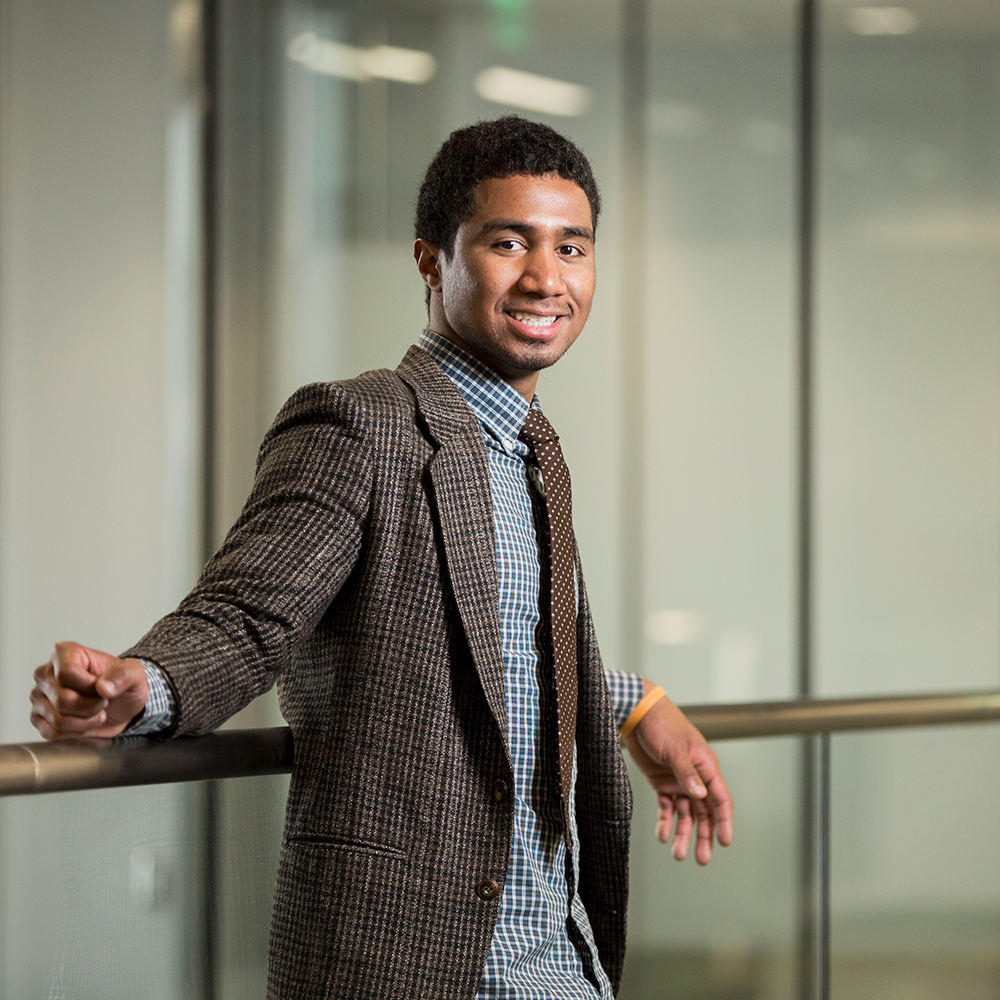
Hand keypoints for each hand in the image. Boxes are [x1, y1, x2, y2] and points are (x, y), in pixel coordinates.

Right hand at [30, 641, 148, 739]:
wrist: (121, 704)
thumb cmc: (122, 684)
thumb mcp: (134, 674)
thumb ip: (124, 675)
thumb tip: (103, 687)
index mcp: (64, 653)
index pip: (67, 674)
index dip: (90, 687)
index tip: (103, 687)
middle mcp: (46, 673)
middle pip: (63, 700)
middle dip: (92, 707)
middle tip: (103, 702)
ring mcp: (39, 697)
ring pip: (58, 720)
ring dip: (86, 722)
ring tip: (97, 712)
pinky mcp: (39, 718)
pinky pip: (53, 734)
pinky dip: (76, 733)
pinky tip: (86, 723)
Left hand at [625, 683, 732, 864]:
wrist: (637, 713)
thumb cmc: (661, 723)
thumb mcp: (674, 748)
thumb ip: (687, 773)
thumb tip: (700, 795)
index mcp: (706, 766)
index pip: (720, 798)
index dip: (724, 820)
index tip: (724, 841)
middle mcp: (695, 776)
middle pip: (704, 812)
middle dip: (704, 835)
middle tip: (701, 858)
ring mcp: (678, 780)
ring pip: (685, 813)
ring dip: (683, 833)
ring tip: (677, 853)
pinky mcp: (661, 782)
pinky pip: (667, 807)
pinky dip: (666, 821)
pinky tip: (663, 835)